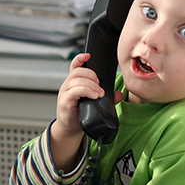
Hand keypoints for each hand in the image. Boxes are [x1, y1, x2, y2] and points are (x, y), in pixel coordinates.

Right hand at [50, 54, 122, 170]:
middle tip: (100, 85)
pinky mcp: (65, 101)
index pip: (74, 66)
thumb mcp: (96, 104)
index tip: (88, 55)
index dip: (80, 59)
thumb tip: (120, 94)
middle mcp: (68, 85)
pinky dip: (87, 91)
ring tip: (99, 93)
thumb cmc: (80, 114)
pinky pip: (75, 91)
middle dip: (92, 76)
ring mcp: (65, 92)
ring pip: (77, 80)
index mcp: (74, 83)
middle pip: (78, 72)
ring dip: (92, 85)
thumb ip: (108, 97)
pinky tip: (94, 96)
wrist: (71, 129)